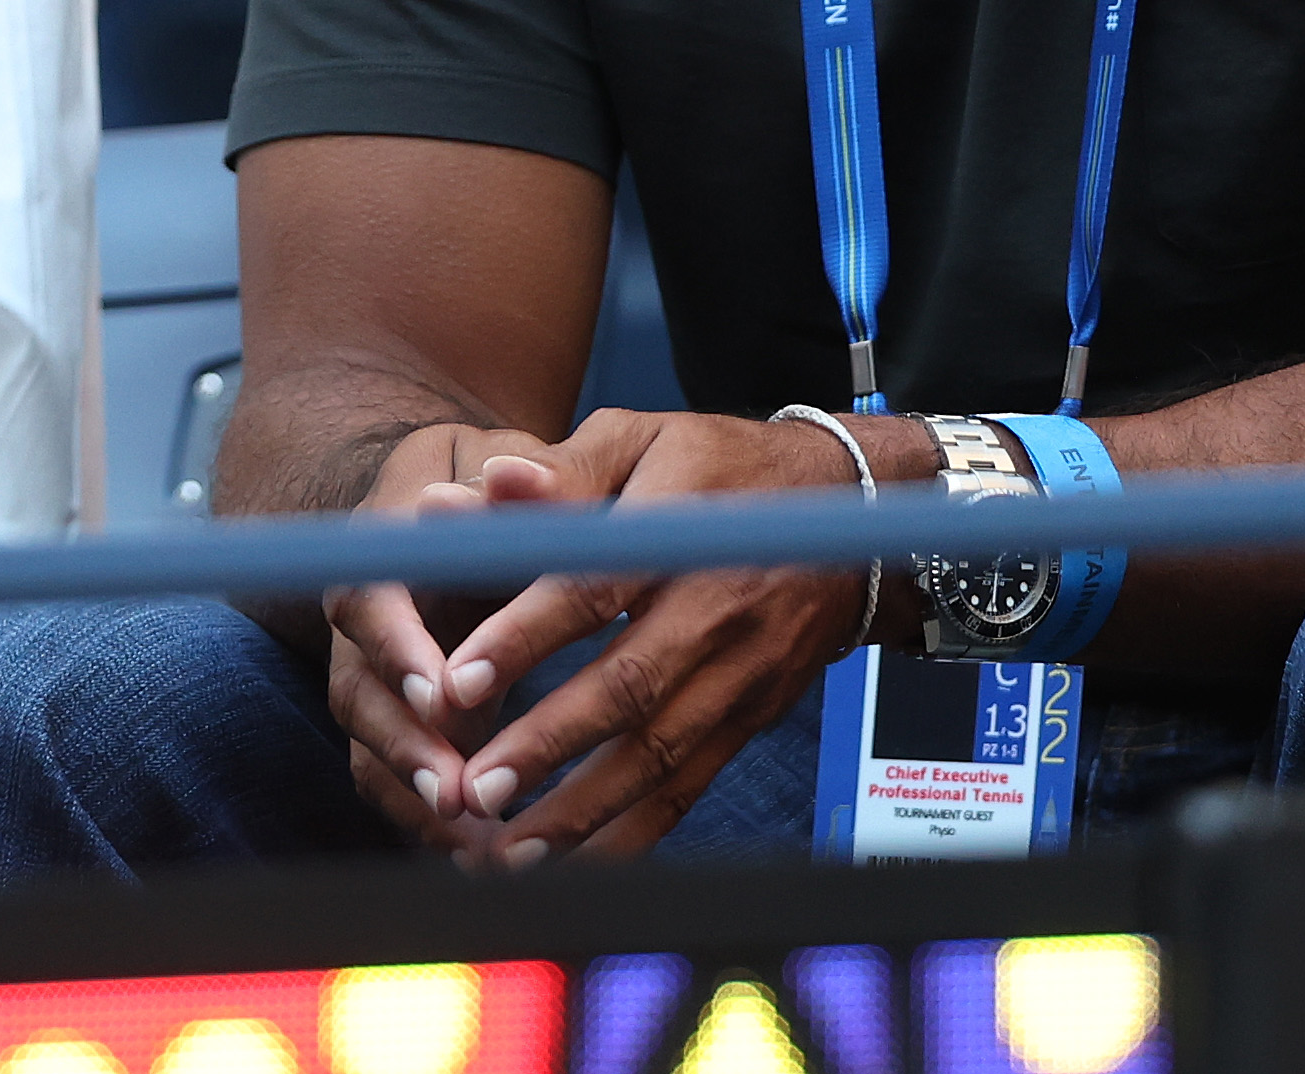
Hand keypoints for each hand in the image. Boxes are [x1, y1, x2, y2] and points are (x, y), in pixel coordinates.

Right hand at [318, 422, 566, 851]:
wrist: (451, 497)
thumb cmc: (490, 475)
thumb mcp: (506, 460)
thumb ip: (518, 480)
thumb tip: (510, 479)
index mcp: (381, 546)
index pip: (370, 599)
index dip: (399, 649)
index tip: (441, 692)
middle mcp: (363, 621)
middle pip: (358, 693)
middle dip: (405, 749)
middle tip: (459, 794)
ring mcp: (374, 677)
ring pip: (370, 749)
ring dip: (417, 799)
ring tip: (478, 848)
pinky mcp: (398, 722)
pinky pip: (397, 780)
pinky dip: (434, 822)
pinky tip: (489, 859)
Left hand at [431, 410, 885, 867]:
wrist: (846, 512)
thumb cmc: (718, 468)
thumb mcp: (643, 439)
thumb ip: (563, 472)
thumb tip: (488, 483)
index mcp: (678, 529)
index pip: (593, 585)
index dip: (525, 634)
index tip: (458, 680)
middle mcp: (715, 608)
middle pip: (628, 686)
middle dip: (547, 745)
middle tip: (475, 788)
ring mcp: (741, 671)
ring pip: (660, 753)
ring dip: (583, 809)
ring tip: (509, 848)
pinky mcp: (751, 715)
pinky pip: (691, 785)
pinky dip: (635, 833)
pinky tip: (578, 864)